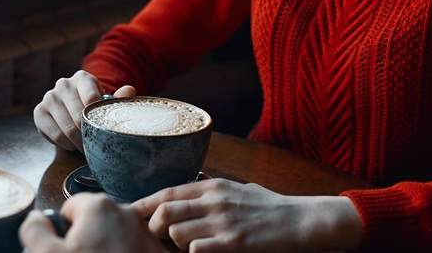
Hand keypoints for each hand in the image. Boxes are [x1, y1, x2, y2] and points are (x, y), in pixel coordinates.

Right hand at [20, 192, 165, 252]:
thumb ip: (34, 232)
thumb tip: (34, 218)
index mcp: (98, 207)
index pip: (71, 207)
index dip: (65, 230)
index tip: (69, 249)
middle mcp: (125, 212)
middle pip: (95, 220)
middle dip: (88, 238)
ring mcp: (145, 231)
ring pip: (116, 234)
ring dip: (109, 247)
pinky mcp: (157, 250)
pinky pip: (135, 247)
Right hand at [33, 69, 134, 150]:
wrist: (74, 110)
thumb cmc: (94, 107)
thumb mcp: (108, 102)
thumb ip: (119, 98)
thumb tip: (129, 90)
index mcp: (82, 78)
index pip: (91, 98)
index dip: (98, 119)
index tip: (104, 131)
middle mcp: (63, 84)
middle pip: (78, 115)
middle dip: (88, 135)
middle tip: (95, 147)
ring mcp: (49, 97)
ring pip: (66, 127)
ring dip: (78, 142)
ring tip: (85, 148)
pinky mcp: (39, 111)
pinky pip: (53, 134)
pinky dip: (65, 144)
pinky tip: (72, 145)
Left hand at [132, 178, 362, 251]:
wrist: (300, 220)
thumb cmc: (268, 206)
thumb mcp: (236, 189)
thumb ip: (210, 189)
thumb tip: (188, 189)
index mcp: (213, 187)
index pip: (167, 193)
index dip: (145, 204)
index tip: (131, 212)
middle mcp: (215, 201)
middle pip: (165, 212)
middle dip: (154, 227)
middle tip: (157, 237)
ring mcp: (224, 222)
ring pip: (177, 233)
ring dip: (175, 244)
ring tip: (184, 248)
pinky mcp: (235, 242)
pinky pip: (198, 249)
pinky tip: (200, 252)